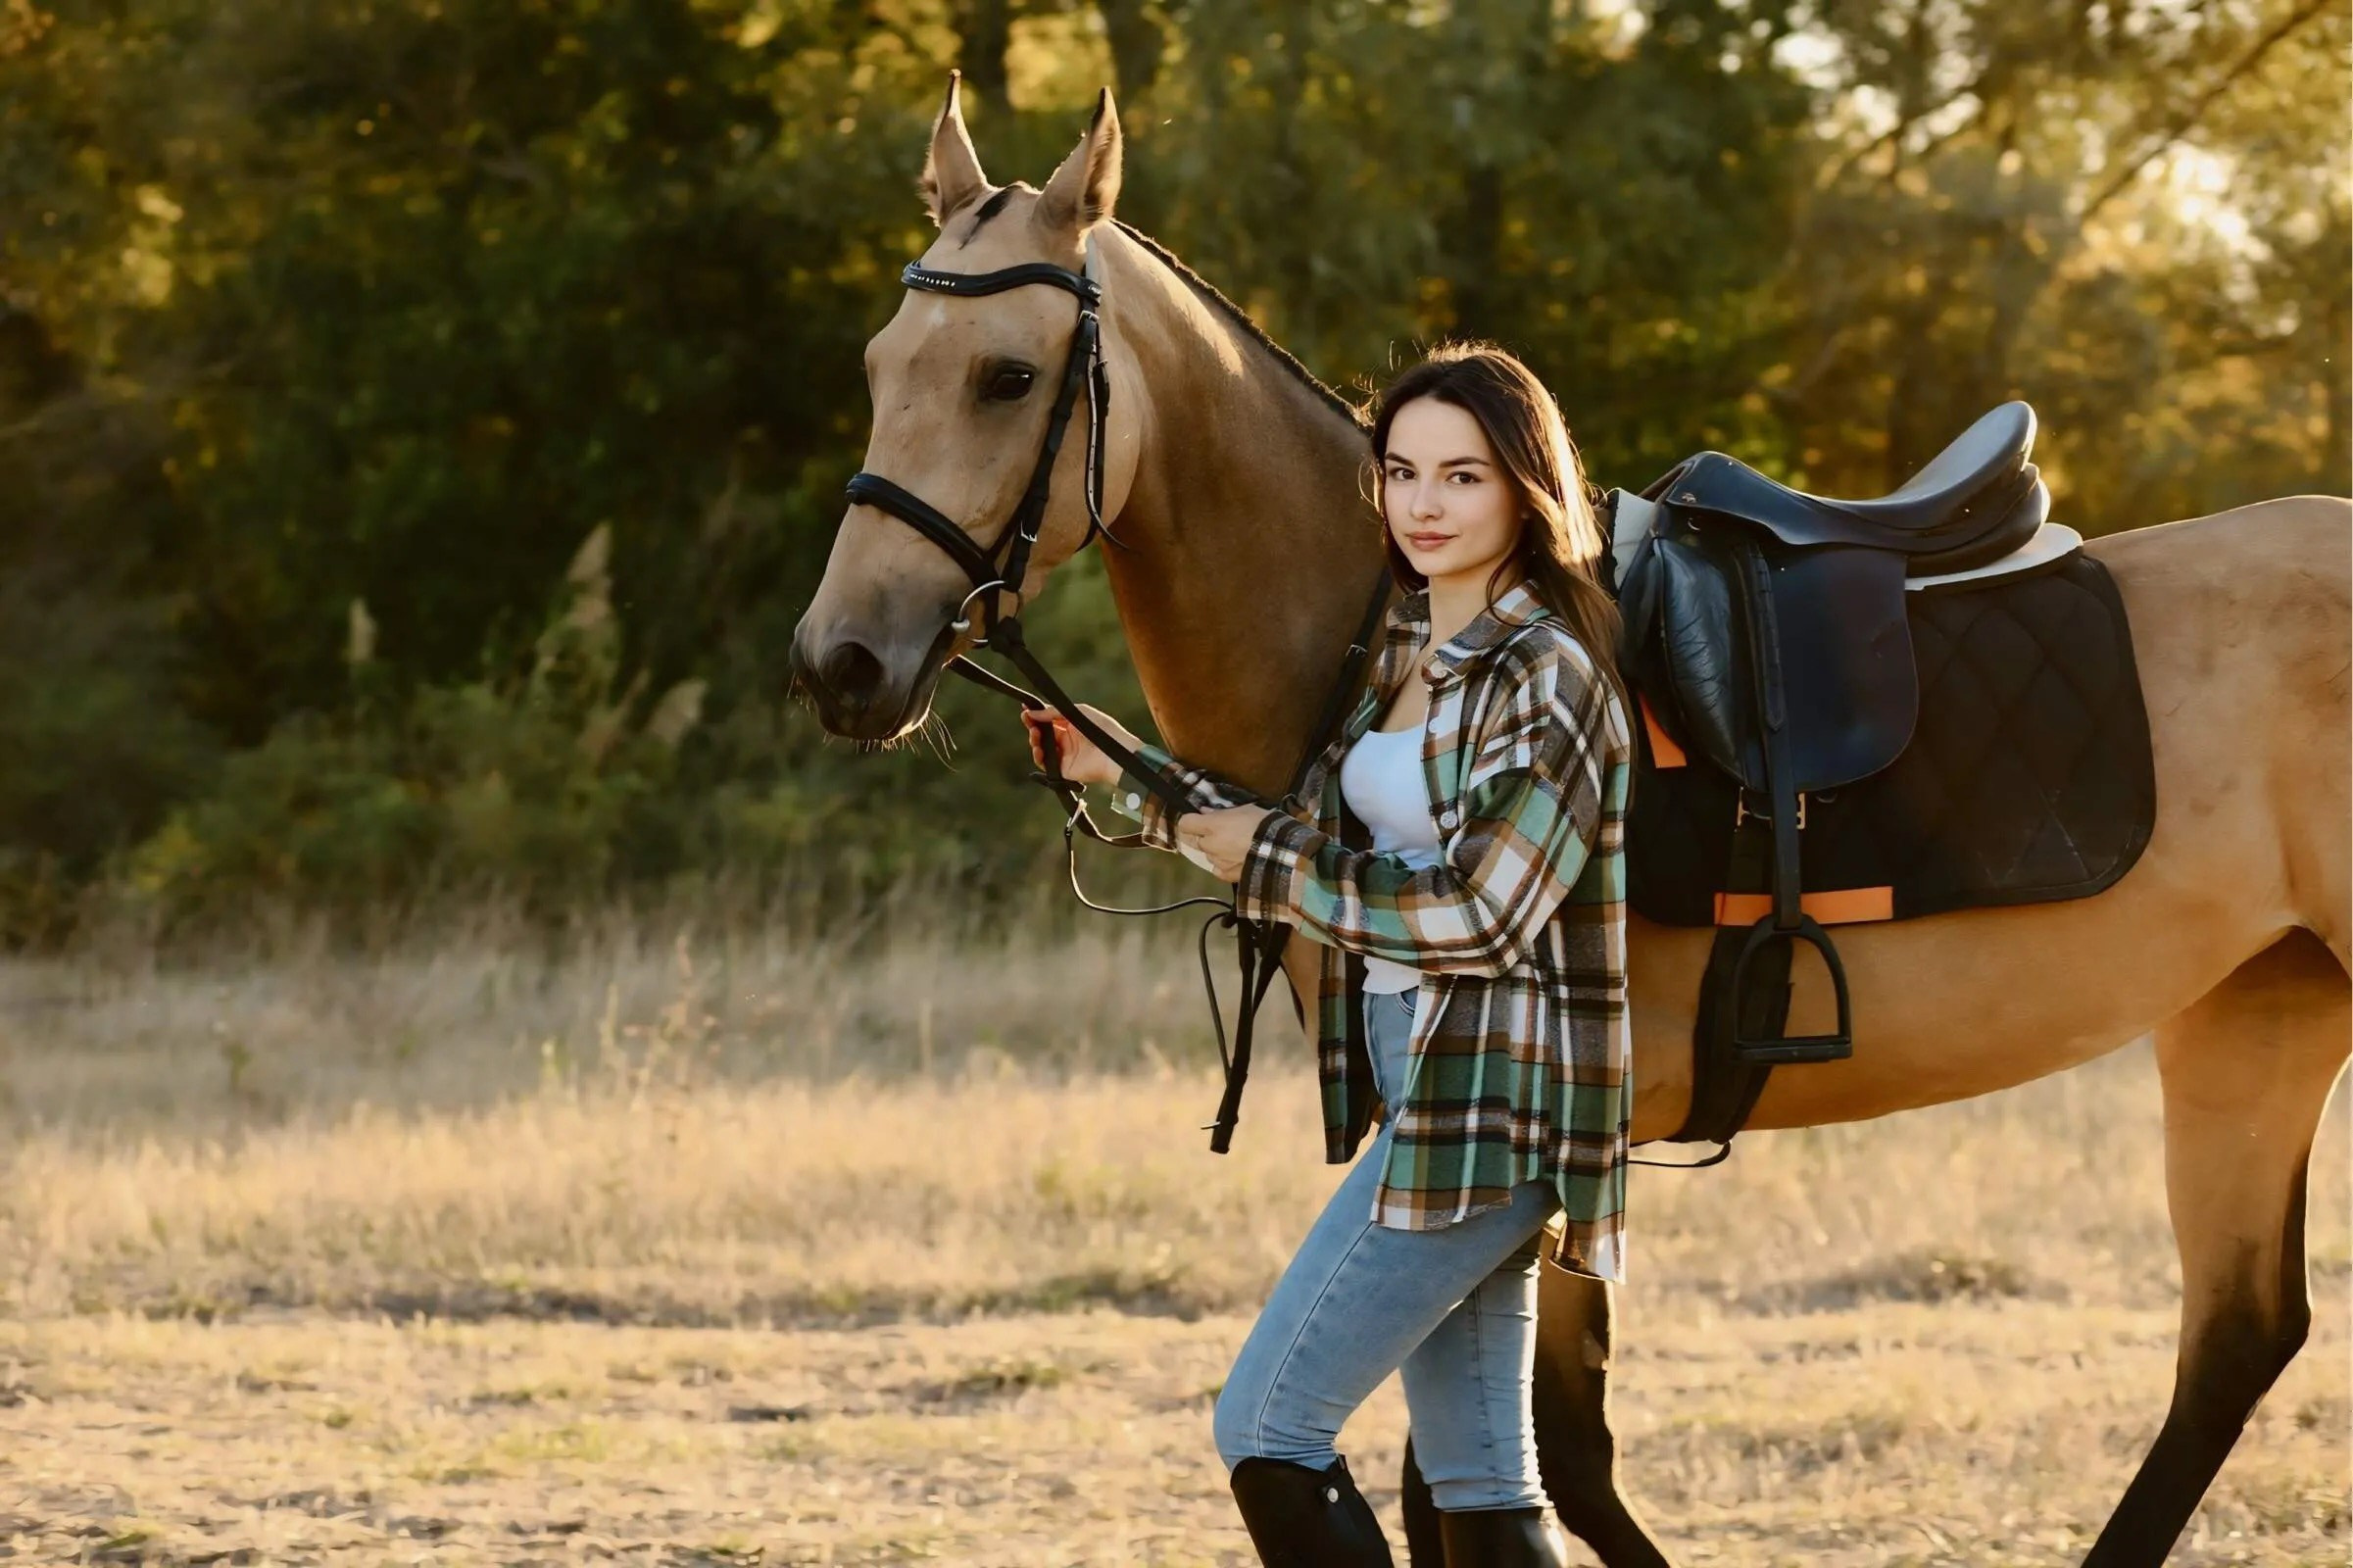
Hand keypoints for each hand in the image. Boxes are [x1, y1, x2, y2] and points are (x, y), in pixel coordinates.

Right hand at [1021, 702, 1141, 787]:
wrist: (1114, 752)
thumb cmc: (1102, 729)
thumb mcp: (1078, 712)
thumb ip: (1054, 712)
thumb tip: (1032, 712)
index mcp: (1072, 725)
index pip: (1049, 720)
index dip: (1037, 716)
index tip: (1025, 710)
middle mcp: (1067, 740)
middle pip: (1043, 734)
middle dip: (1033, 726)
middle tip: (1027, 720)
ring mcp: (1065, 755)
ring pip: (1042, 748)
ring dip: (1034, 740)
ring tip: (1034, 734)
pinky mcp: (1064, 769)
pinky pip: (1045, 764)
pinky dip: (1038, 757)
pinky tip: (1038, 750)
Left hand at [1175, 803, 1274, 883]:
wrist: (1280, 849)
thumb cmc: (1262, 824)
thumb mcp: (1243, 810)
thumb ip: (1221, 812)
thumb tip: (1205, 812)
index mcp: (1211, 826)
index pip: (1185, 823)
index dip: (1190, 821)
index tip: (1198, 819)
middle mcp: (1209, 845)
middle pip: (1196, 841)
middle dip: (1205, 837)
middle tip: (1221, 833)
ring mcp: (1217, 862)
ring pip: (1209, 855)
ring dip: (1216, 851)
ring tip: (1235, 848)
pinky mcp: (1227, 876)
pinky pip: (1218, 870)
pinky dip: (1224, 866)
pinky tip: (1236, 861)